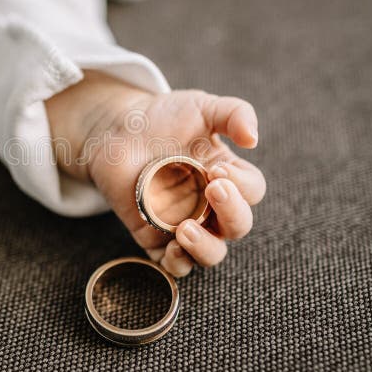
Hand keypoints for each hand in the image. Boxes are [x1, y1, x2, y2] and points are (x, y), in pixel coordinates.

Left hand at [46, 71, 264, 276]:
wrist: (118, 129)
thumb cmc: (163, 118)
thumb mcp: (202, 107)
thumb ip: (234, 113)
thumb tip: (253, 139)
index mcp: (229, 177)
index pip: (251, 191)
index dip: (242, 185)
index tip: (218, 169)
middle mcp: (211, 205)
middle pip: (238, 226)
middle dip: (231, 212)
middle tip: (212, 189)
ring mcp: (185, 224)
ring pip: (211, 253)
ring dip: (205, 247)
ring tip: (186, 228)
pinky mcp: (155, 238)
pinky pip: (174, 265)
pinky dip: (178, 263)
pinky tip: (173, 247)